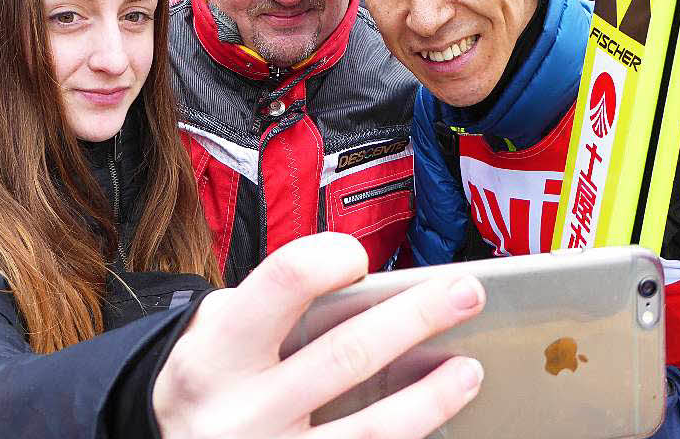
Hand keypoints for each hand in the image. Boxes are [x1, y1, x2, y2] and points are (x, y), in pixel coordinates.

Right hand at [154, 232, 485, 438]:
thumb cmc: (211, 377)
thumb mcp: (217, 333)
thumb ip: (274, 310)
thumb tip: (369, 294)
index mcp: (217, 351)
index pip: (285, 282)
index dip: (330, 259)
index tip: (358, 258)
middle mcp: (240, 410)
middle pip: (347, 354)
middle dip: (417, 317)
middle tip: (468, 293)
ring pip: (369, 430)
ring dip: (431, 397)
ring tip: (468, 370)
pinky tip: (435, 422)